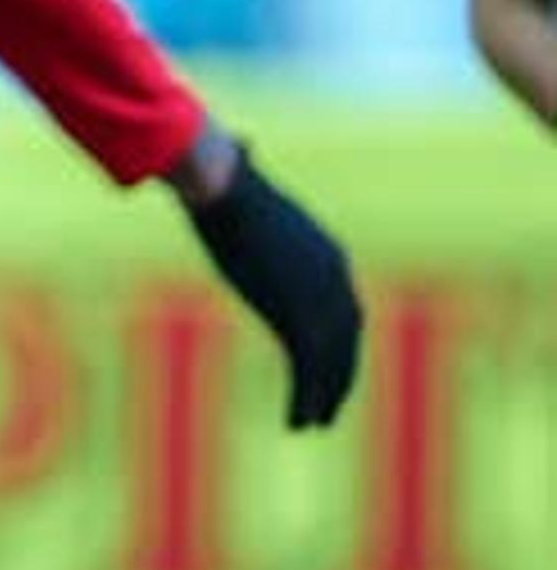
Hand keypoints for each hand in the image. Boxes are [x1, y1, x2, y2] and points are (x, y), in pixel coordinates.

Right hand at [183, 145, 360, 428]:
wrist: (222, 185)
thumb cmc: (222, 177)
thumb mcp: (246, 179)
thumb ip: (251, 178)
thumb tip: (240, 144)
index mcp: (328, 253)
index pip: (347, 309)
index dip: (340, 342)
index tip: (327, 365)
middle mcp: (336, 280)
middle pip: (347, 340)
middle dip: (341, 376)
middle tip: (327, 408)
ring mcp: (319, 299)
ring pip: (332, 362)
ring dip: (325, 397)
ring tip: (311, 425)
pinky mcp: (297, 316)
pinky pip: (308, 370)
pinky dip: (307, 400)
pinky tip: (297, 424)